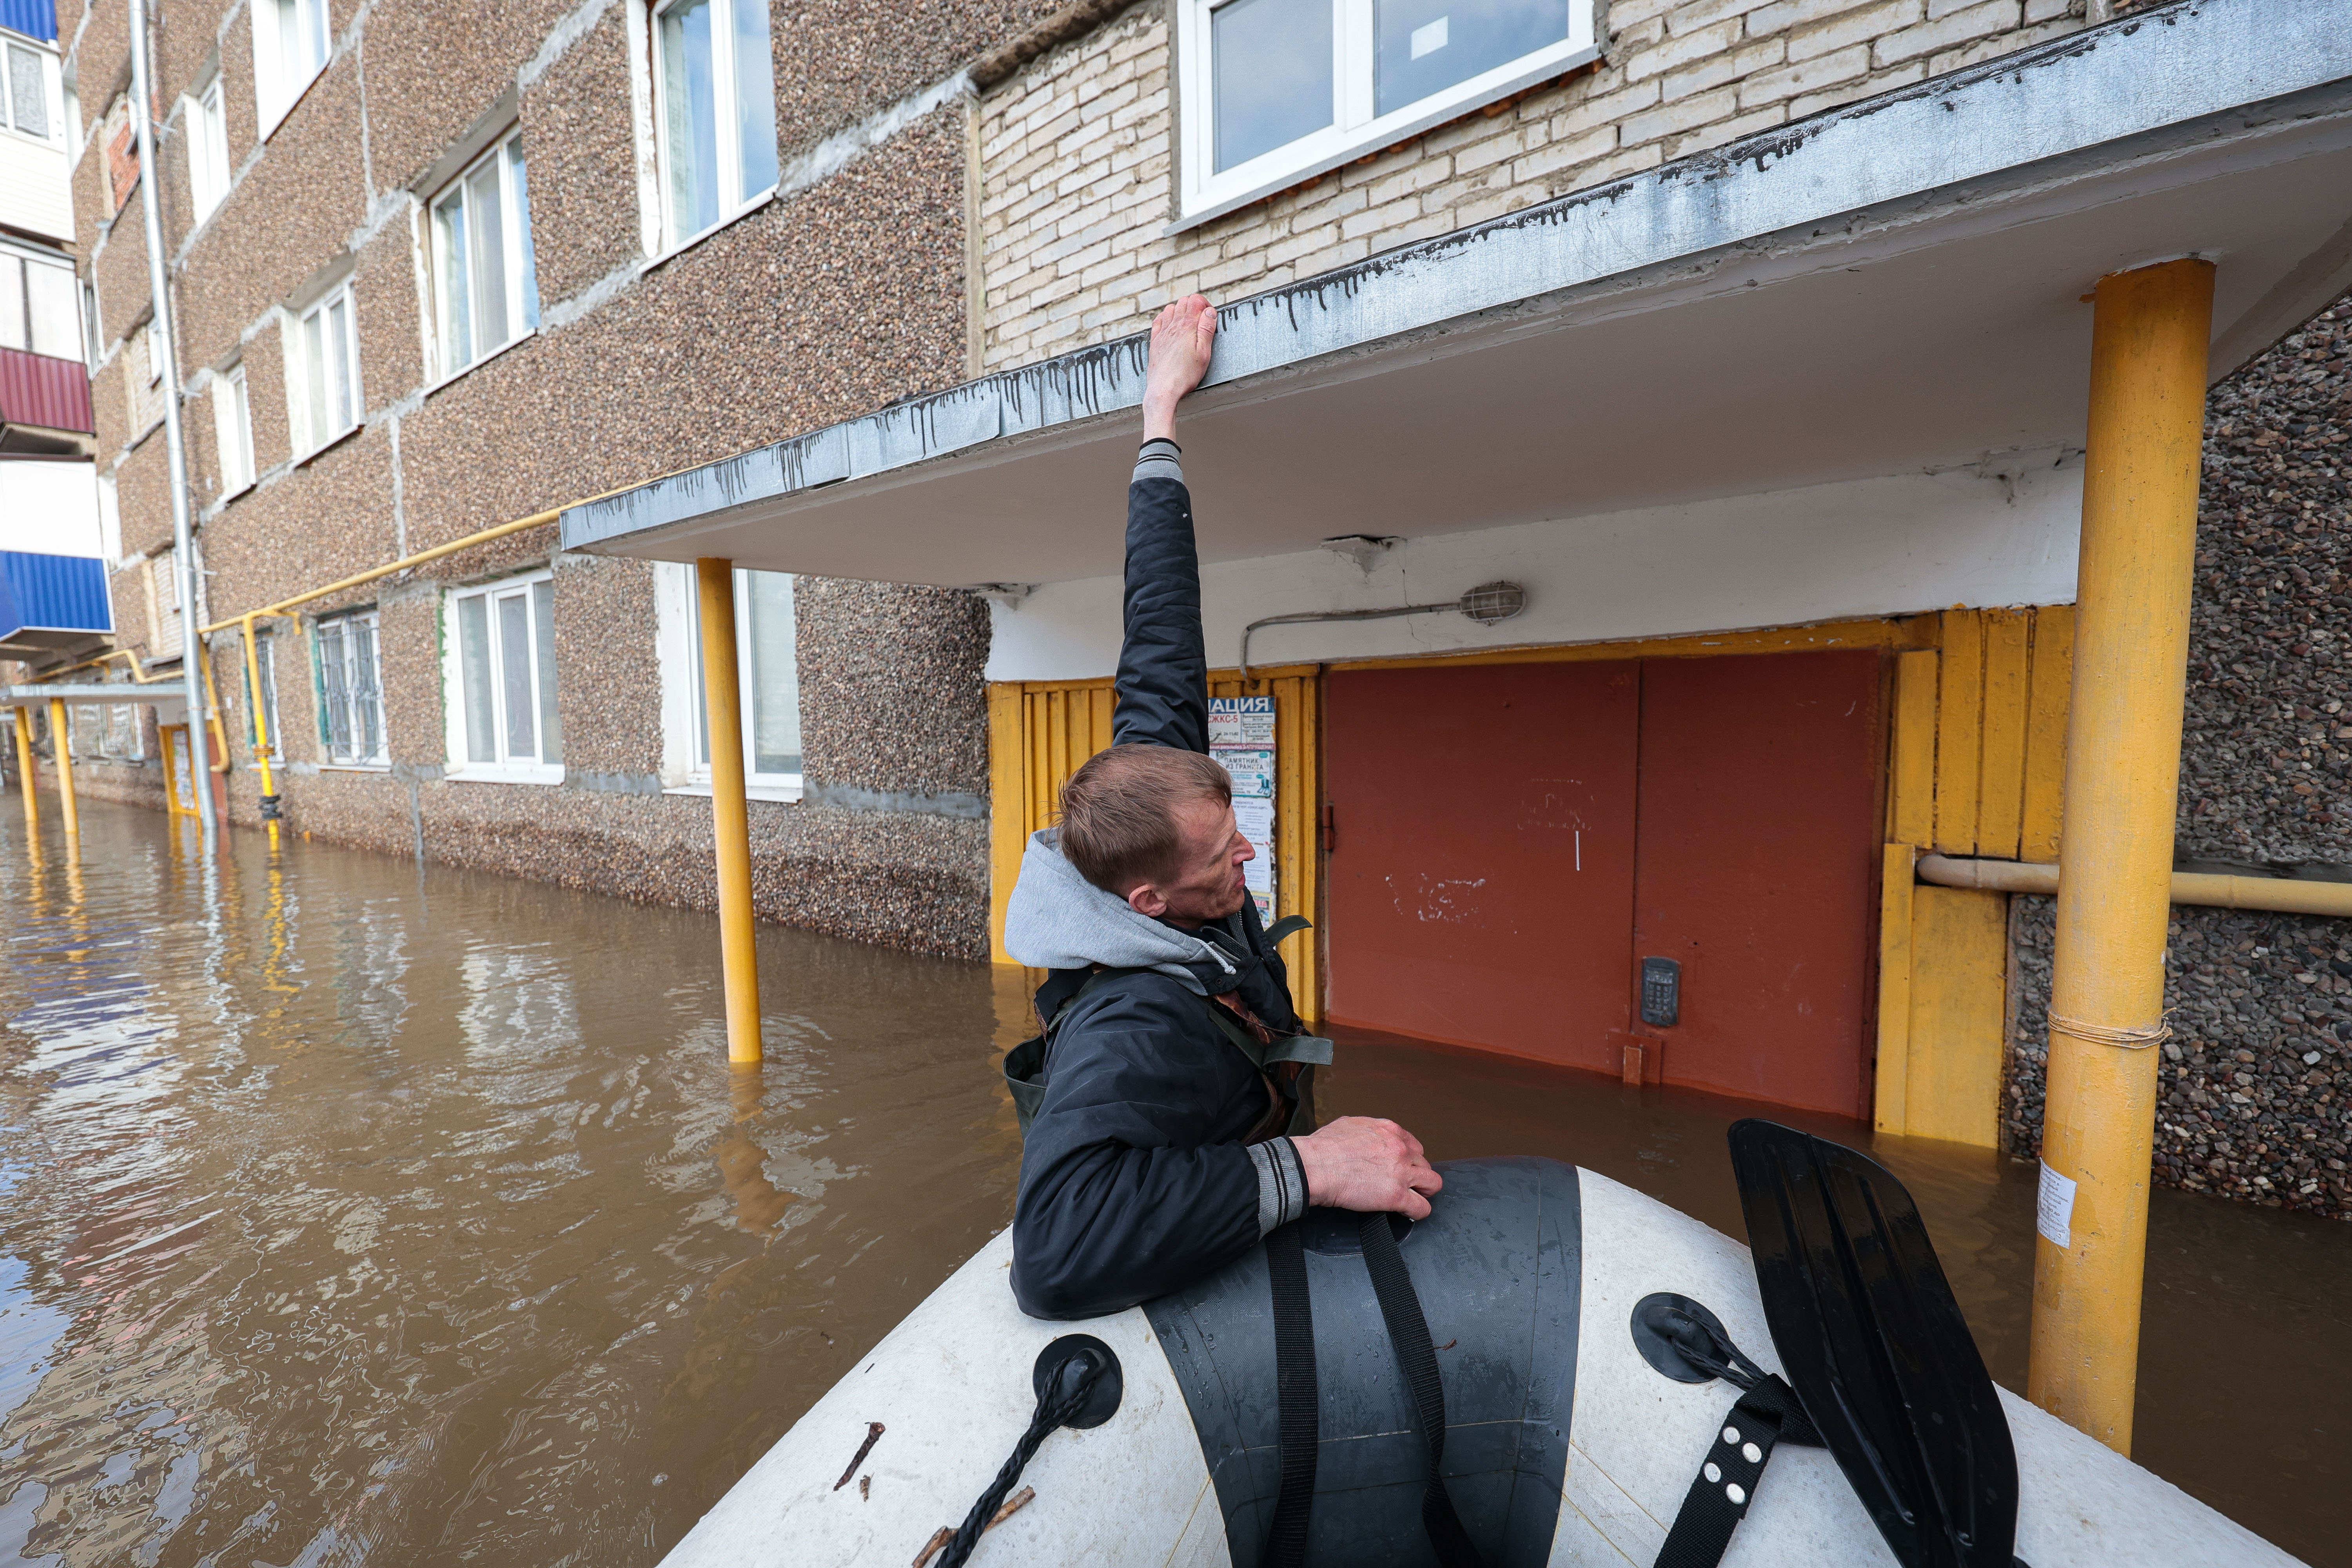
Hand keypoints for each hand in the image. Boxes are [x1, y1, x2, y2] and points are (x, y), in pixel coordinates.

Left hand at [1141, 294, 1216, 440]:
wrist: (1163, 389)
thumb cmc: (1185, 375)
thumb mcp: (1204, 353)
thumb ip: (1207, 329)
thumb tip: (1209, 311)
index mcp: (1187, 326)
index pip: (1195, 300)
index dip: (1205, 304)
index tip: (1210, 317)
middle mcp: (1173, 325)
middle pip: (1184, 302)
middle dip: (1195, 307)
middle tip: (1202, 322)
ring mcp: (1162, 332)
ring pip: (1171, 308)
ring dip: (1181, 311)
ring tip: (1189, 325)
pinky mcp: (1155, 341)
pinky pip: (1159, 320)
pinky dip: (1166, 317)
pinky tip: (1172, 326)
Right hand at [1290, 1116, 1441, 1220]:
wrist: (1314, 1166)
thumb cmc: (1323, 1147)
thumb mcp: (1349, 1124)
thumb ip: (1367, 1129)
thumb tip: (1368, 1136)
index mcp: (1389, 1131)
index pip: (1414, 1145)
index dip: (1408, 1159)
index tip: (1402, 1167)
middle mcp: (1399, 1149)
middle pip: (1424, 1164)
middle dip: (1415, 1174)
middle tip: (1403, 1183)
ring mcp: (1400, 1173)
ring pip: (1432, 1183)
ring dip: (1423, 1191)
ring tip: (1413, 1197)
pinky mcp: (1396, 1196)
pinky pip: (1422, 1208)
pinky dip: (1418, 1212)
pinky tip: (1408, 1212)